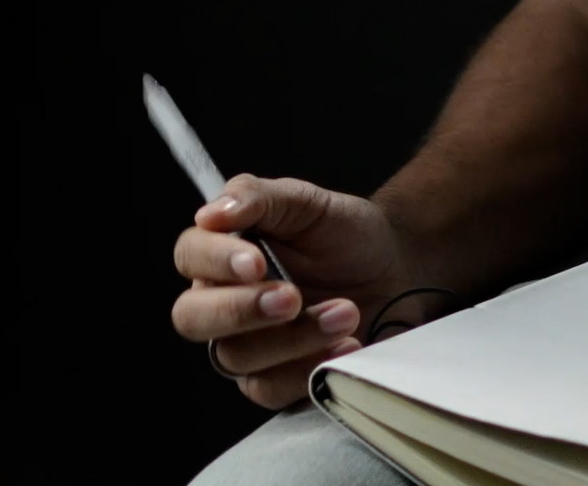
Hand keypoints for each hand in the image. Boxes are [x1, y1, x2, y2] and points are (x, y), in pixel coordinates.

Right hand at [169, 173, 410, 407]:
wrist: (397, 268)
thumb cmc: (345, 234)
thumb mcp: (308, 202)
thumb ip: (258, 197)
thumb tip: (212, 213)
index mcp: (223, 252)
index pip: (190, 255)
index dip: (215, 260)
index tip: (255, 260)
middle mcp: (224, 301)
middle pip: (193, 317)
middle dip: (240, 310)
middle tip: (290, 297)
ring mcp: (248, 345)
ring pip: (236, 357)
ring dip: (292, 338)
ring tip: (345, 313)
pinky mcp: (276, 380)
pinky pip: (270, 390)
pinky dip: (307, 370)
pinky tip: (345, 345)